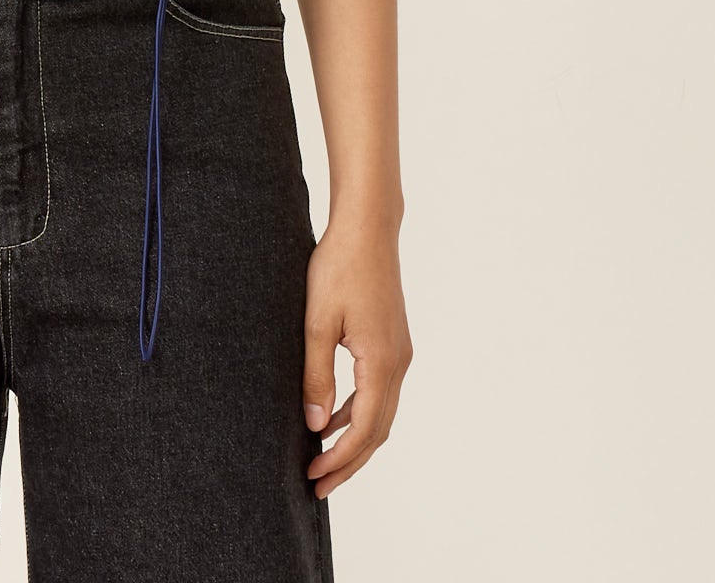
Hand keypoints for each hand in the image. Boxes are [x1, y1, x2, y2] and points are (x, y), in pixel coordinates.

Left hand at [301, 214, 411, 499]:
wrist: (367, 229)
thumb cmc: (339, 267)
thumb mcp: (317, 322)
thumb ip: (316, 375)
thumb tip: (316, 424)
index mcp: (382, 363)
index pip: (365, 430)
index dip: (341, 459)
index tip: (314, 478)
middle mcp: (398, 364)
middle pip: (378, 431)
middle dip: (348, 462)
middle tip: (317, 485)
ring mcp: (399, 353)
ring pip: (381, 413)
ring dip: (354, 439)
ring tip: (322, 457)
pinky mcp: (393, 342)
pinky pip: (379, 391)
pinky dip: (358, 412)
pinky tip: (333, 415)